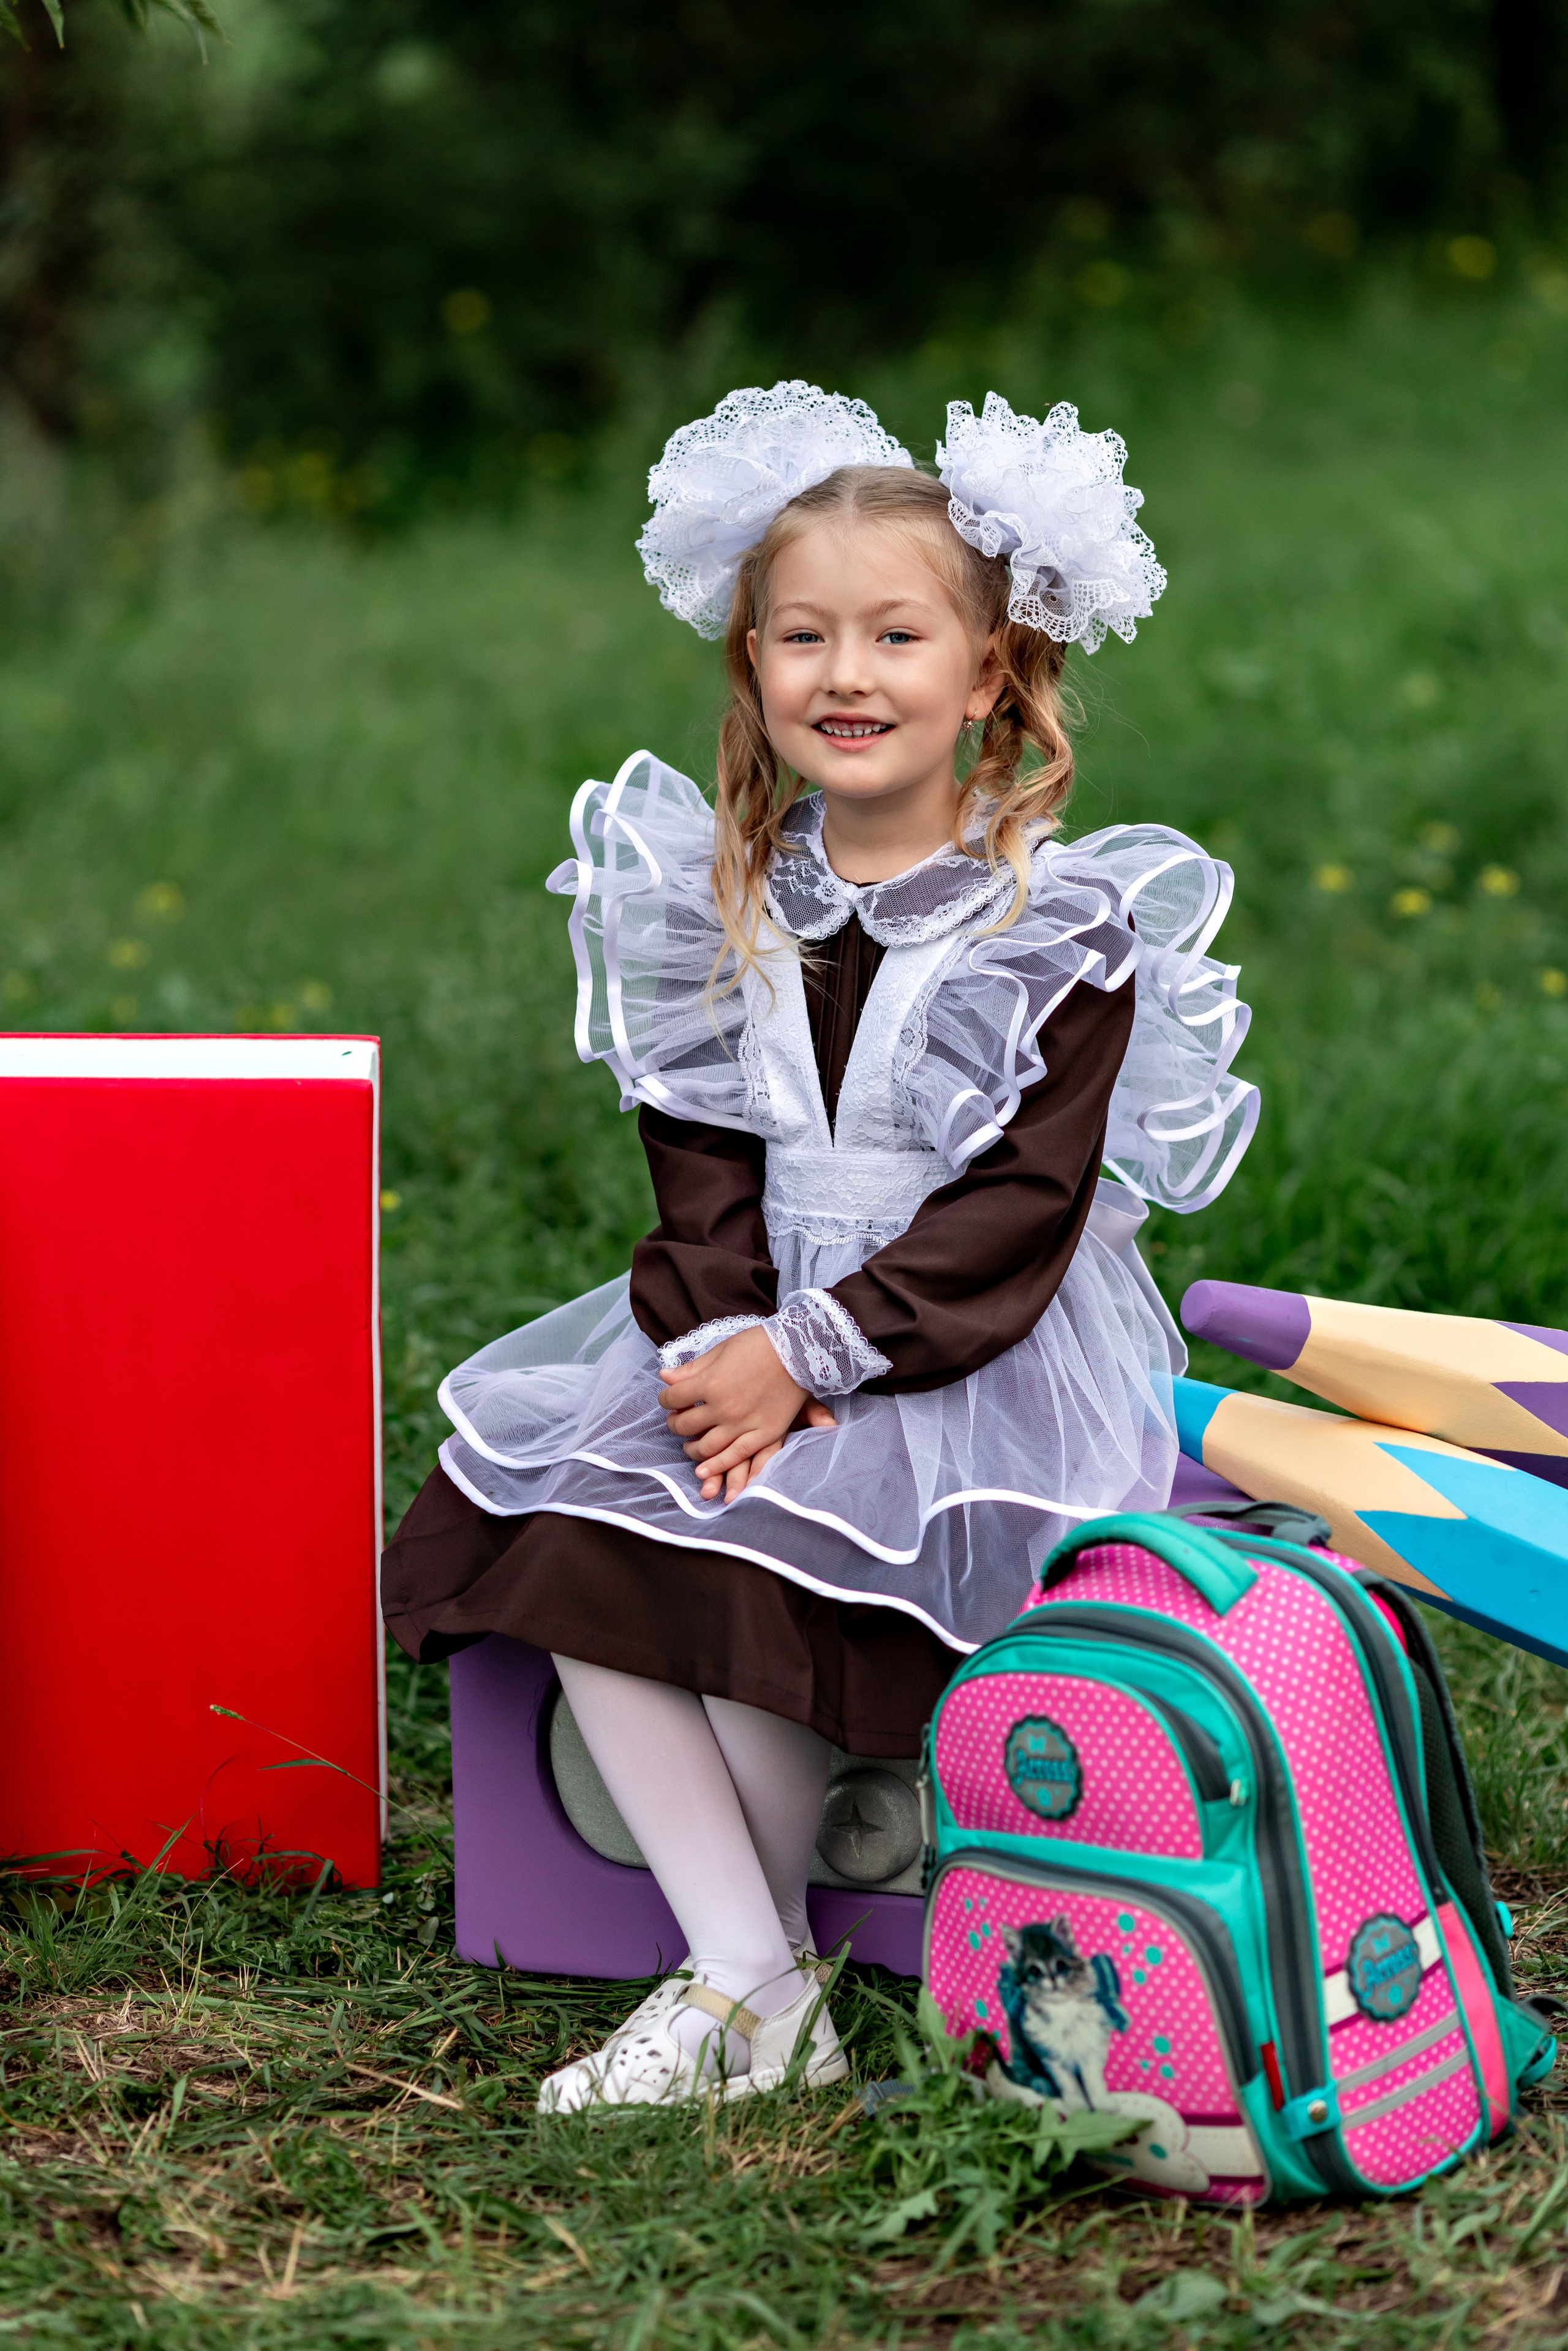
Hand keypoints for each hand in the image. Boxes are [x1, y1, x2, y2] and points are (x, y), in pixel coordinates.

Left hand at [657, 1325, 836, 1501]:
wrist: (799, 1350)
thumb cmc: (759, 1344)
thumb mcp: (721, 1350)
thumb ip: (692, 1369)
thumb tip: (664, 1377)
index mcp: (709, 1383)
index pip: (673, 1398)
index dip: (666, 1399)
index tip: (668, 1398)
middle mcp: (722, 1407)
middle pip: (685, 1424)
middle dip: (675, 1423)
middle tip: (676, 1421)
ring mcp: (743, 1424)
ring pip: (706, 1447)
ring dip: (692, 1449)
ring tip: (689, 1446)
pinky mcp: (764, 1434)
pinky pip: (736, 1456)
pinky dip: (717, 1466)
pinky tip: (703, 1470)